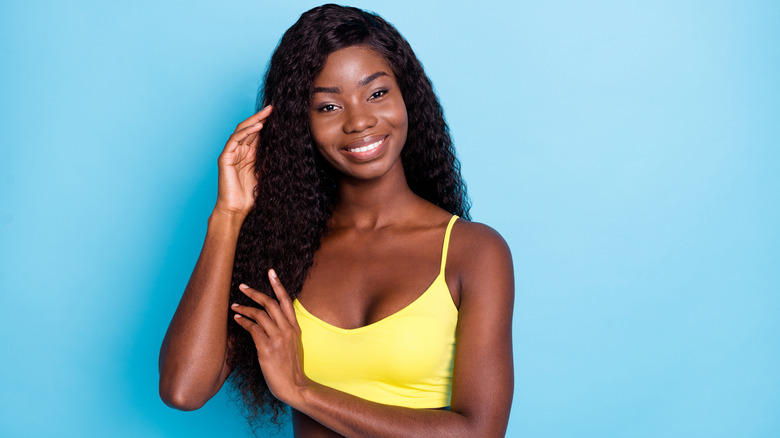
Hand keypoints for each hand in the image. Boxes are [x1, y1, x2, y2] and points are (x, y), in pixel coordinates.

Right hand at [214, 105, 272, 218]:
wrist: (236, 210)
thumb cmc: (249, 196)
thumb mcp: (265, 174)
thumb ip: (268, 160)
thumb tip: (281, 148)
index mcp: (248, 155)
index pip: (257, 134)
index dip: (266, 123)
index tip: (278, 115)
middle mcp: (239, 152)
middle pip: (249, 129)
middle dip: (261, 117)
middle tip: (273, 108)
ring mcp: (231, 154)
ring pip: (241, 131)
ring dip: (255, 120)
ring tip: (267, 113)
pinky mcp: (225, 158)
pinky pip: (235, 140)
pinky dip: (246, 132)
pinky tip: (258, 126)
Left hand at [231, 269, 308, 405]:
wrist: (294, 386)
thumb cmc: (290, 368)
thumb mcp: (294, 345)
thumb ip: (286, 331)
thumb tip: (272, 320)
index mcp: (295, 328)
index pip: (286, 301)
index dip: (278, 285)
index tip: (270, 272)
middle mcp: (287, 330)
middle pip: (271, 303)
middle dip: (255, 293)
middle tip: (242, 286)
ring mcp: (278, 339)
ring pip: (260, 314)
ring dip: (245, 308)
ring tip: (234, 306)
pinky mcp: (267, 349)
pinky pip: (253, 329)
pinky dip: (243, 322)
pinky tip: (236, 320)